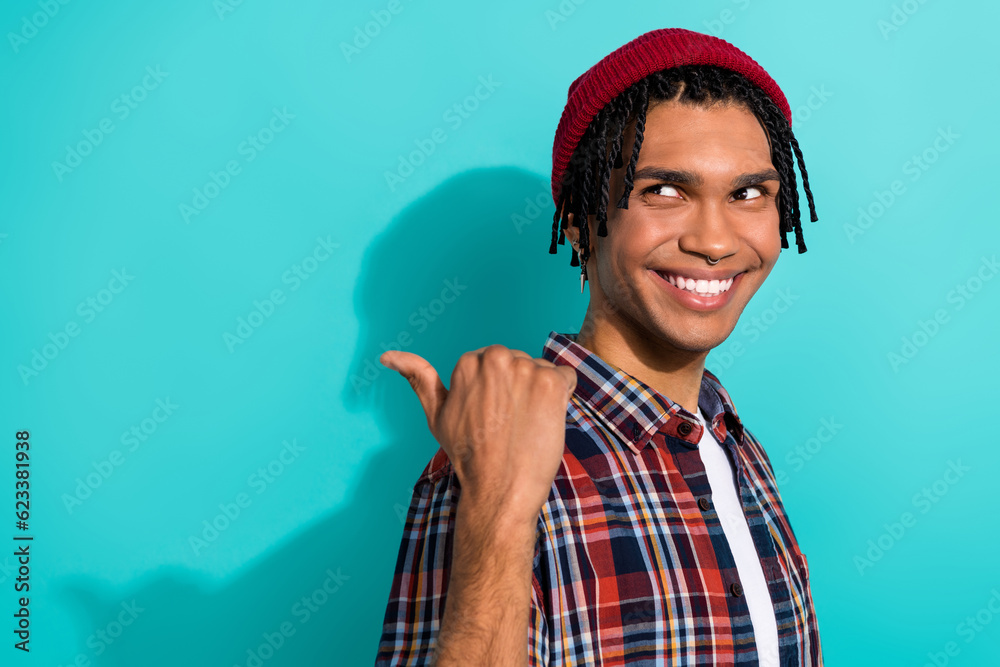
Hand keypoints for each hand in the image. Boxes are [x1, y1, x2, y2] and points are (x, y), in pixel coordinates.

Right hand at [380, 344, 576, 526]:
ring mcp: (526, 370)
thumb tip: (388, 355)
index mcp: (469, 361)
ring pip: (543, 371)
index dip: (498, 392)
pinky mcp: (551, 384)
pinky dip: (562, 398)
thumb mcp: (437, 415)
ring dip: (540, 394)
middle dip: (519, 388)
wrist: (499, 490)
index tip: (492, 416)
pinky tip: (545, 421)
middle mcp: (497, 358)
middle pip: (520, 363)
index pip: (497, 363)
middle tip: (509, 423)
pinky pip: (566, 378)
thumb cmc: (469, 456)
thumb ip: (418, 378)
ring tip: (525, 425)